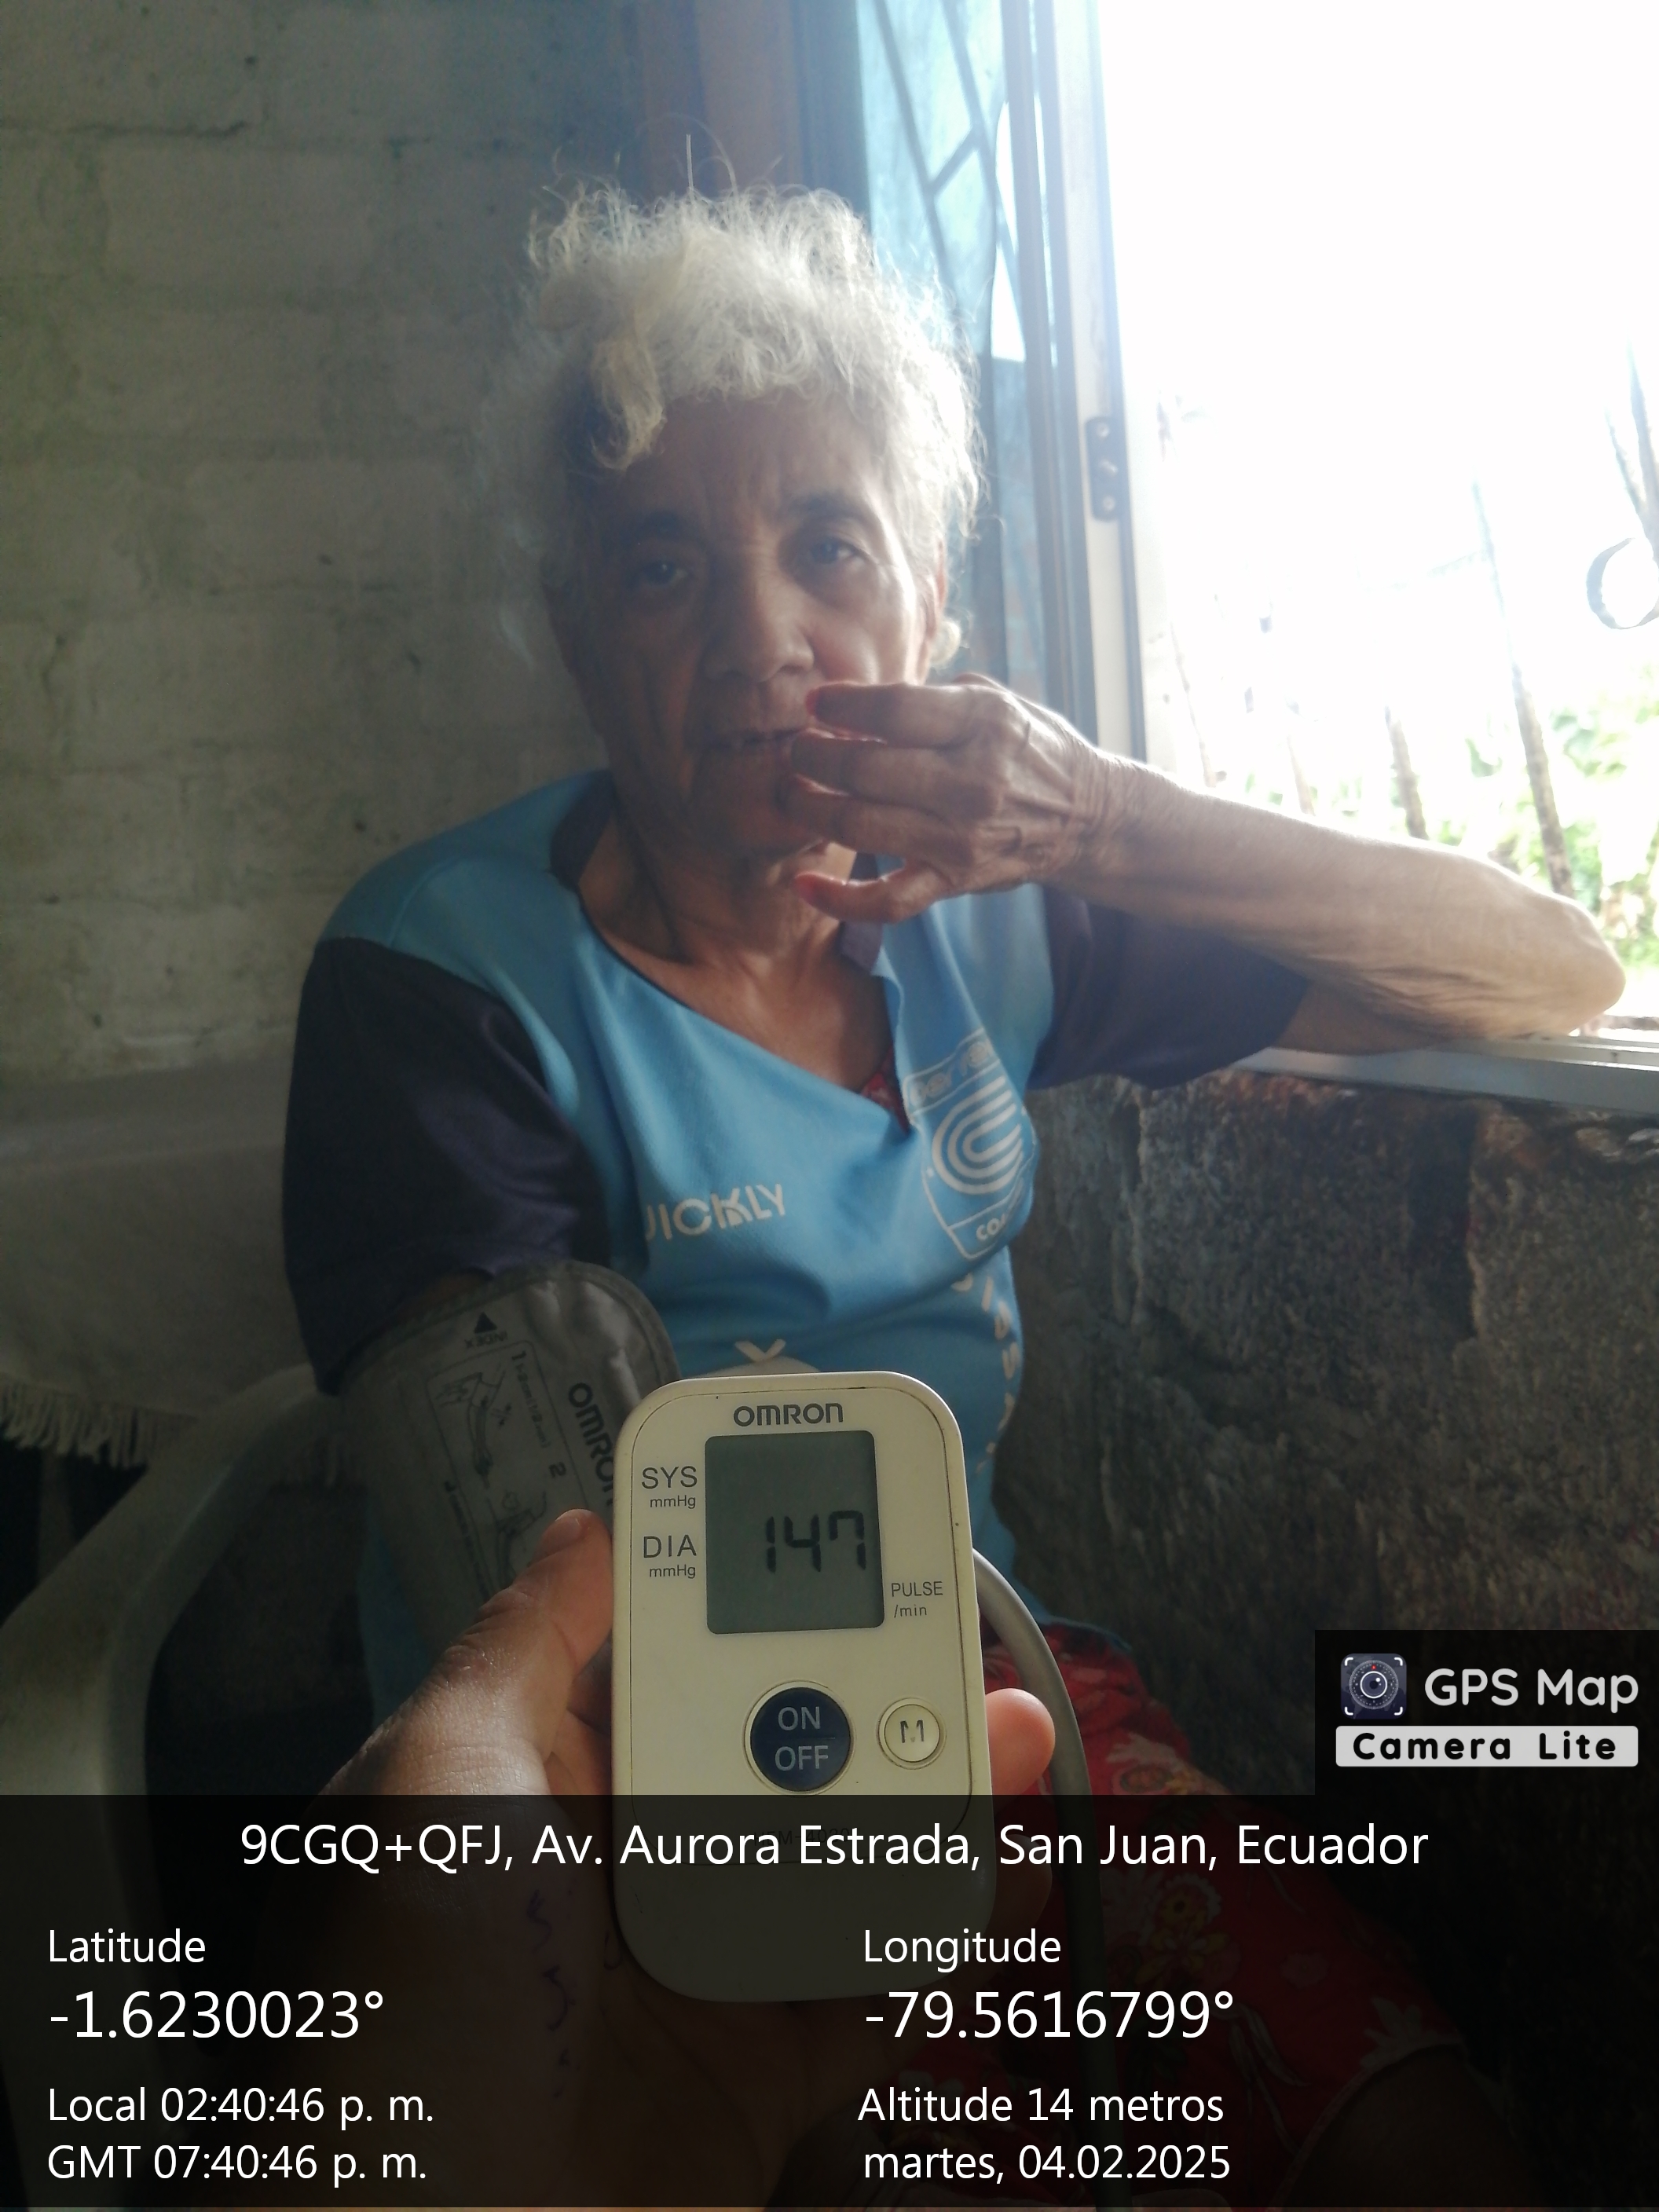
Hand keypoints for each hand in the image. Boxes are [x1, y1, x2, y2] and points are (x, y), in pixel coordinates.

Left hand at [319, 1510, 1056, 2204]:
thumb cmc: (416, 1995)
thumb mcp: (434, 1778)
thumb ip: (521, 1649)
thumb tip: (580, 1527)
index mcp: (536, 1783)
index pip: (654, 1653)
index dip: (739, 1581)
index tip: (827, 1512)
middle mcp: (623, 1863)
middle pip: (771, 1740)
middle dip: (868, 1676)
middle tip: (950, 1618)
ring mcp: (702, 1964)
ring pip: (839, 1847)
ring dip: (932, 1784)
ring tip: (1010, 1723)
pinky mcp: (763, 2068)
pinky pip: (877, 1981)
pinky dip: (947, 1924)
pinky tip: (1006, 1861)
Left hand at [786, 674, 1110, 921]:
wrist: (1087, 818)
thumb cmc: (1031, 750)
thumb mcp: (998, 701)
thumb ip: (934, 698)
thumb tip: (862, 701)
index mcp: (983, 723)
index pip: (892, 710)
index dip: (840, 705)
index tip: (813, 705)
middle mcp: (971, 781)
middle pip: (865, 769)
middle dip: (813, 756)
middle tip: (796, 749)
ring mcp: (960, 837)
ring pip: (861, 826)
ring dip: (810, 809)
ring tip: (792, 792)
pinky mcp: (953, 880)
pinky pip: (887, 901)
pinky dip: (839, 900)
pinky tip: (803, 885)